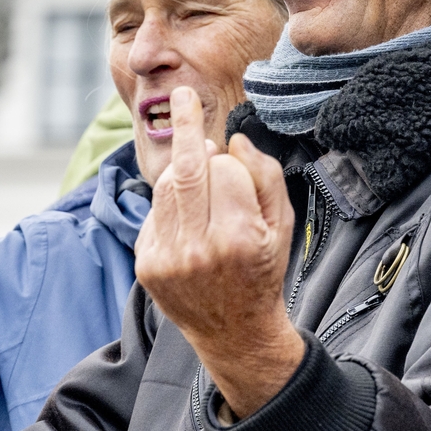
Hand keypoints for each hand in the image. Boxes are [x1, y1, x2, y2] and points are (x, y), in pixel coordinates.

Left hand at [134, 87, 303, 417]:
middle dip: (183, 128)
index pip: (224, 170)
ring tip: (198, 176)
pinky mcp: (147, 266)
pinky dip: (169, 206)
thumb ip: (265, 177)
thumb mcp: (283, 225)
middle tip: (182, 97)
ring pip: (166, 189)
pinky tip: (187, 219)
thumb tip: (235, 141)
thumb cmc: (264, 271)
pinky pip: (154, 215)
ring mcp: (169, 260)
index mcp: (240, 237)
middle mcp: (200, 249)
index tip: (224, 147)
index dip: (228, 160)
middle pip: (186, 170)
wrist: (236, 332)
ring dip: (181, 173)